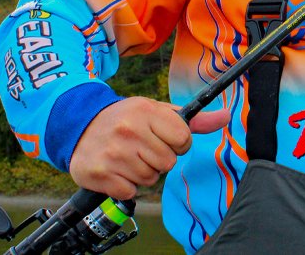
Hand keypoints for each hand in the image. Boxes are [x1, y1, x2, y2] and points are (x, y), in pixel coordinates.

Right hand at [69, 96, 229, 198]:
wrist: (80, 125)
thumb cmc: (126, 119)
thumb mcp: (158, 112)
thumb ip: (193, 120)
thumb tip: (225, 117)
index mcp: (146, 111)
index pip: (183, 138)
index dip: (179, 142)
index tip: (165, 139)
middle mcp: (129, 131)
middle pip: (168, 162)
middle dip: (160, 159)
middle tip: (143, 148)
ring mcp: (113, 153)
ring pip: (151, 179)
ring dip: (143, 173)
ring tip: (129, 157)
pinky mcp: (100, 174)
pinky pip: (131, 192)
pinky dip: (127, 186)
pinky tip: (117, 170)